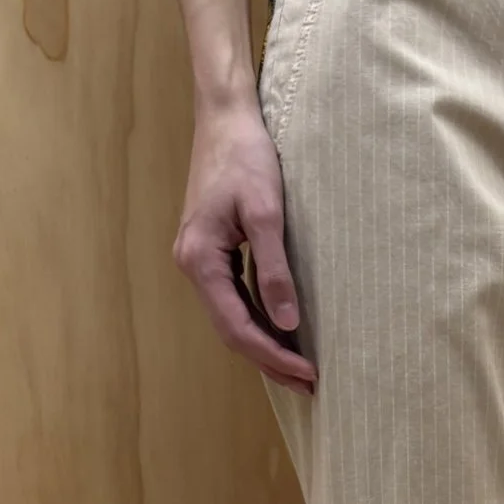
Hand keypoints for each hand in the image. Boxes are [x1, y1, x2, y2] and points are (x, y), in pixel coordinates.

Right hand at [173, 98, 315, 393]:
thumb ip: (275, 270)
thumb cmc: (246, 156)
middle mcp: (193, 266)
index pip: (238, 327)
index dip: (273, 355)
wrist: (225, 117)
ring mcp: (200, 260)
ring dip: (265, 346)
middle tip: (309, 385)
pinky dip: (259, 321)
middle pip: (232, 331)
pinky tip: (282, 333)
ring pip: (232, 318)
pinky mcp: (212, 252)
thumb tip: (288, 322)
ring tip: (300, 370)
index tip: (308, 373)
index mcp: (201, 260)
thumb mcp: (267, 213)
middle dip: (270, 361)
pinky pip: (234, 299)